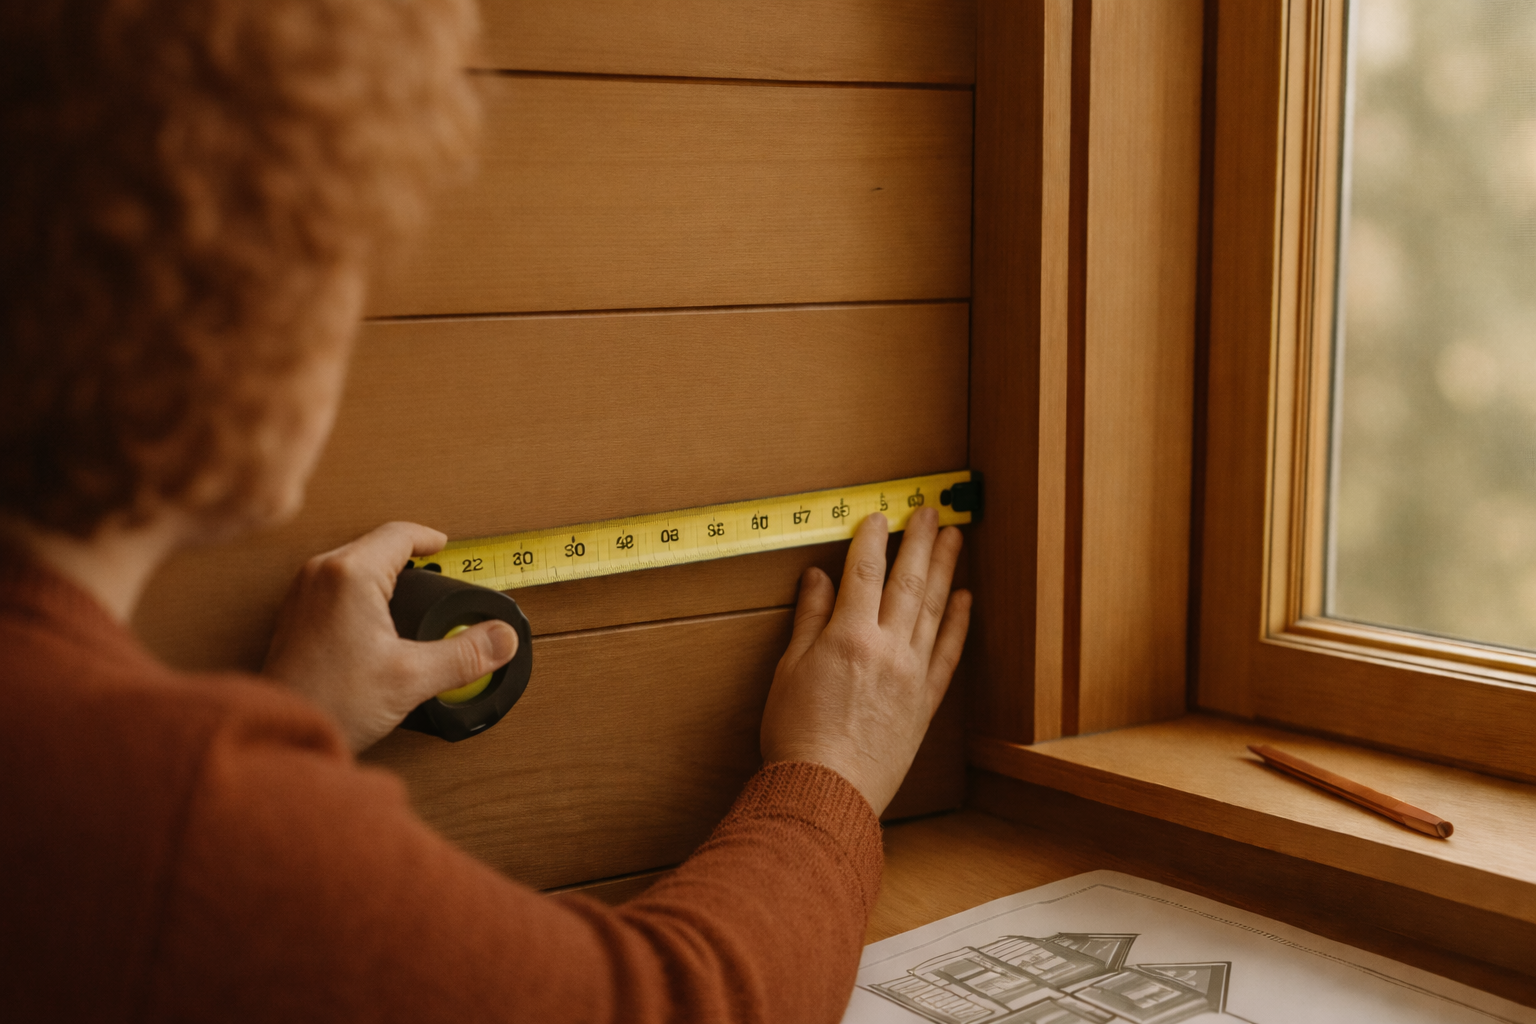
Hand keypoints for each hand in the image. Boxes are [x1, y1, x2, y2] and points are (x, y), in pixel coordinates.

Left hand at [263, 522, 517, 752]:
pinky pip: (338, 583)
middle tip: (439, 577)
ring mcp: (304, 592)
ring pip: (357, 563)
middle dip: (413, 559)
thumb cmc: (330, 702)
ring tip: (414, 599)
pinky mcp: (297, 614)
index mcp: (350, 574)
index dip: (431, 539)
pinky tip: (381, 622)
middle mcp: (321, 573)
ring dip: (388, 575)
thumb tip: (501, 639)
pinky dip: (366, 591)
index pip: (400, 534)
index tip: (447, 547)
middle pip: (378, 546)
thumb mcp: (413, 677)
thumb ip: (465, 655)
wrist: (281, 729)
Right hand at [760, 508, 970, 815]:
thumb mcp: (789, 670)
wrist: (827, 791)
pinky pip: (949, 652)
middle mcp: (888, 648)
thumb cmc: (796, 736)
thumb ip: (808, 620)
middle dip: (920, 541)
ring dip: (945, 568)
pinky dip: (958, 622)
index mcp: (848, 636)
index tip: (878, 515)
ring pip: (934, 609)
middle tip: (930, 511)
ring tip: (953, 537)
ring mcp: (913, 673)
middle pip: (908, 581)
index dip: (872, 539)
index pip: (864, 571)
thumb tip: (817, 578)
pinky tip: (965, 598)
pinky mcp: (926, 700)